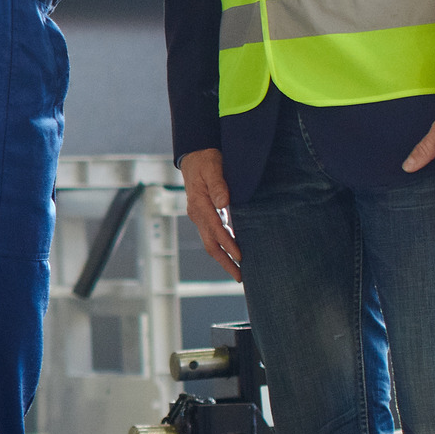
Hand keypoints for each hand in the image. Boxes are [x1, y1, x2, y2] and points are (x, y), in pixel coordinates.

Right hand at [178, 148, 239, 282]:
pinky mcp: (203, 216)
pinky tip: (233, 253)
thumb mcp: (212, 166)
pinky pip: (212, 236)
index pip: (215, 229)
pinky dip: (223, 247)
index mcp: (199, 204)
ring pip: (210, 243)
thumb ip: (218, 184)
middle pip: (210, 244)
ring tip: (239, 271)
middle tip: (240, 277)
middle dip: (225, 262)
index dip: (228, 244)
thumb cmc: (206, 159)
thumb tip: (224, 203)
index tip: (241, 257)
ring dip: (224, 258)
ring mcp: (198, 217)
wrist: (194, 156)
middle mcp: (196, 214)